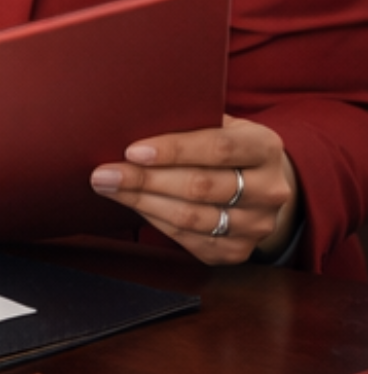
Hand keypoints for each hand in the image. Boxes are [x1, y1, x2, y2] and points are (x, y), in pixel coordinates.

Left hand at [90, 115, 298, 265]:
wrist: (261, 186)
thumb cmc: (228, 149)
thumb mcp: (222, 126)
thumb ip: (191, 123)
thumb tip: (133, 122)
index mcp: (266, 148)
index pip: (218, 148)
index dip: (173, 150)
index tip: (132, 151)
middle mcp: (269, 190)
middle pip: (200, 187)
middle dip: (145, 179)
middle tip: (105, 173)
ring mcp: (256, 225)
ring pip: (191, 217)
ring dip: (142, 203)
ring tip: (109, 188)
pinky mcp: (237, 251)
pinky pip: (188, 239)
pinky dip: (155, 221)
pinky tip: (134, 206)